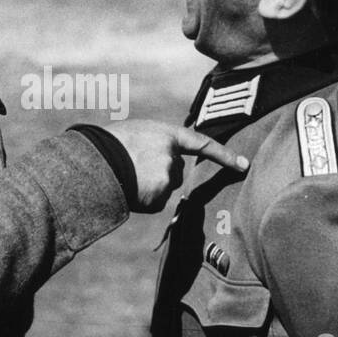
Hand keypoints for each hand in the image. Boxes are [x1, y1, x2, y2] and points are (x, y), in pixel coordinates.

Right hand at [102, 121, 247, 212]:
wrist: (93, 162)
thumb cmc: (108, 144)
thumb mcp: (136, 134)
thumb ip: (155, 146)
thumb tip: (157, 166)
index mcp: (167, 135)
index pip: (203, 144)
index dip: (225, 155)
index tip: (244, 165)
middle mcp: (172, 157)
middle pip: (175, 171)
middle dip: (161, 173)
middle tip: (134, 168)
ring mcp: (166, 178)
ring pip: (164, 188)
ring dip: (150, 187)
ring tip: (126, 177)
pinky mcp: (158, 198)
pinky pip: (154, 202)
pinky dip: (144, 200)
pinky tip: (128, 190)